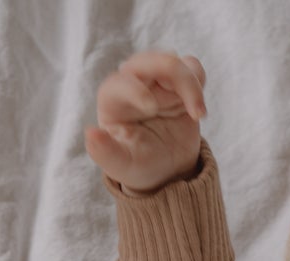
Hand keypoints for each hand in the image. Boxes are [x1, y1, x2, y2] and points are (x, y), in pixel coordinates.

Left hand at [84, 50, 206, 193]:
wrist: (167, 170)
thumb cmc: (138, 166)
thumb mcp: (121, 165)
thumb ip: (104, 152)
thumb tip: (91, 134)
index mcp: (112, 102)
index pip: (120, 82)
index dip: (134, 89)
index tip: (151, 108)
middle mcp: (132, 85)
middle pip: (149, 61)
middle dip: (174, 76)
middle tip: (193, 109)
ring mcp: (156, 81)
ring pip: (173, 61)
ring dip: (190, 84)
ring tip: (198, 115)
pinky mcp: (178, 83)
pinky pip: (191, 67)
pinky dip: (199, 81)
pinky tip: (198, 111)